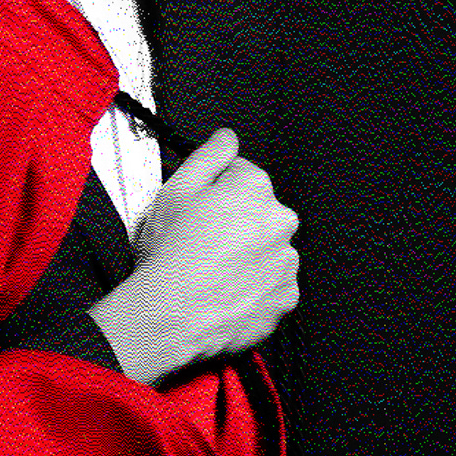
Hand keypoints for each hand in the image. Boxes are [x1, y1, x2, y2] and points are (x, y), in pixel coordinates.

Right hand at [87, 127, 299, 386]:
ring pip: (269, 251)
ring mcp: (286, 262)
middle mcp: (280, 221)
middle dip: (237, 224)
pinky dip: (255, 289)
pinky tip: (227, 293)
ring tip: (213, 274)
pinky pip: (273, 287)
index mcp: (254, 188)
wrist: (169, 317)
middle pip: (260, 213)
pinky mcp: (286, 298)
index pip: (242, 176)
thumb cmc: (168, 256)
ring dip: (249, 258)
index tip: (201, 211)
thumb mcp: (174, 191)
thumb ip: (208, 156)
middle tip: (203, 245)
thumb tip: (227, 138)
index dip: (216, 193)